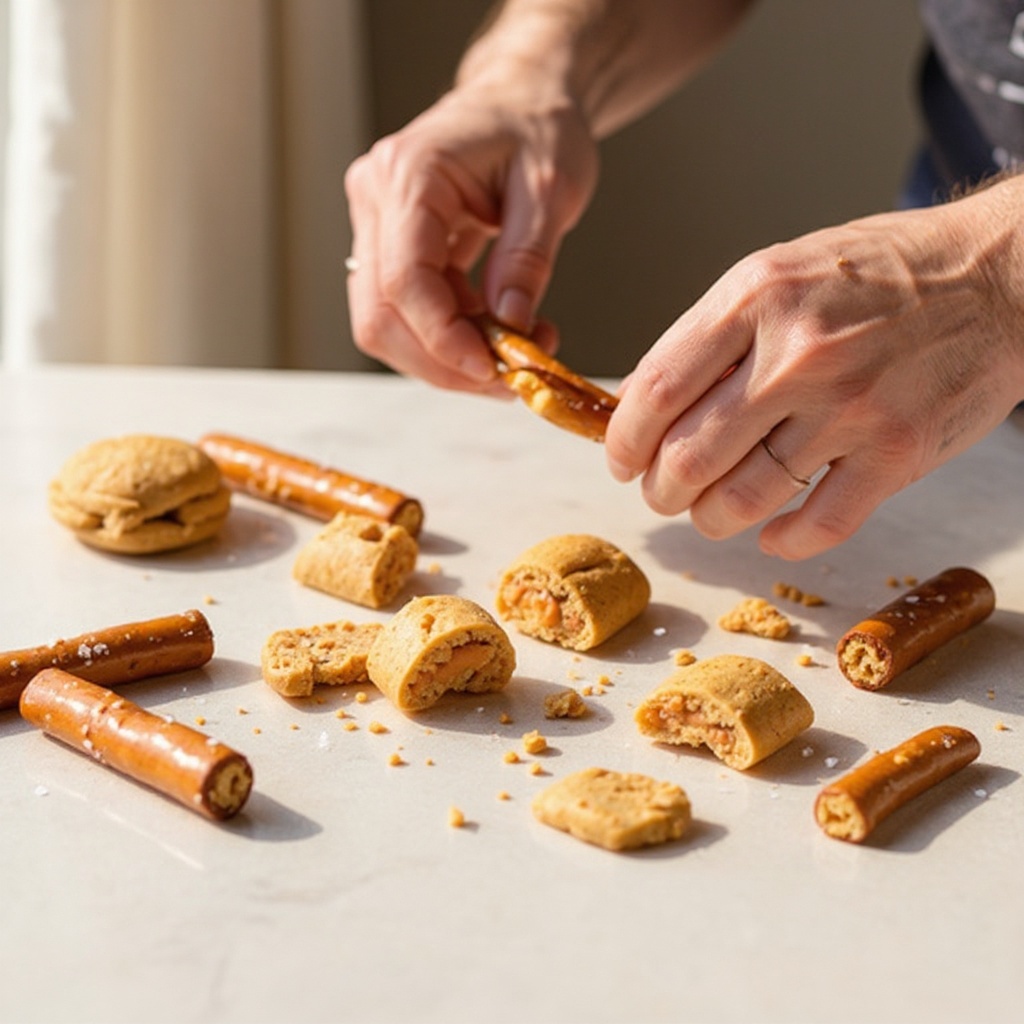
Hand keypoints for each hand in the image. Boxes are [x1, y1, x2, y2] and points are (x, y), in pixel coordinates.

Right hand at [344, 82, 597, 391]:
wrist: (520, 102)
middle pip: (381, 313)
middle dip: (442, 361)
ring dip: (445, 358)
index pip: (404, 279)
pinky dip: (450, 338)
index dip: (443, 337)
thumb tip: (510, 326)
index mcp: (409, 173)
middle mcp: (376, 199)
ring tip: (512, 355)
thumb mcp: (552, 189)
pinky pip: (406, 313)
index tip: (492, 370)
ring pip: (385, 324)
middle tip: (507, 380)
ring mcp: (375, 226)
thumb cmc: (536, 127)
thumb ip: (527, 260)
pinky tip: (498, 334)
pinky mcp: (390, 249)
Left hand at [606, 185, 1023, 558]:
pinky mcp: (896, 453)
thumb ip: (716, 336)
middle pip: (688, 456)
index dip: (624, 440)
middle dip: (660, 491)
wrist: (1000, 275)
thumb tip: (647, 405)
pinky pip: (815, 525)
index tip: (623, 461)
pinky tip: (772, 533)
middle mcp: (798, 354)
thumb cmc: (880, 274)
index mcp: (756, 297)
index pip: (655, 390)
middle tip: (663, 493)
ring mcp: (851, 407)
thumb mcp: (781, 272)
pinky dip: (781, 540)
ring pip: (741, 499)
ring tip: (710, 511)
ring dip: (710, 519)